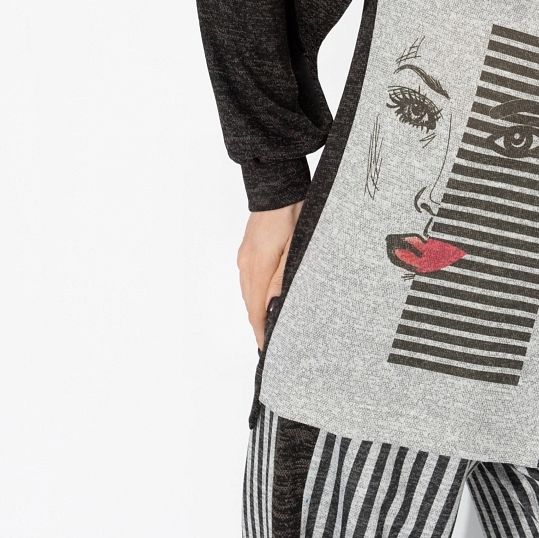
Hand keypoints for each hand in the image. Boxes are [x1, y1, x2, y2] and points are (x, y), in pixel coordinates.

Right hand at [236, 202, 301, 348]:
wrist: (278, 189)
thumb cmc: (292, 215)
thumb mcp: (294, 248)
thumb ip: (282, 279)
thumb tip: (272, 307)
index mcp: (257, 267)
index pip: (255, 310)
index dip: (261, 331)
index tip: (267, 348)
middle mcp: (245, 265)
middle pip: (249, 304)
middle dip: (259, 325)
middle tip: (271, 342)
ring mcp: (244, 257)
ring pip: (248, 292)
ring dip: (256, 310)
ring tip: (269, 325)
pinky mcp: (247, 251)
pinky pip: (248, 279)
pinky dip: (255, 294)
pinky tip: (264, 298)